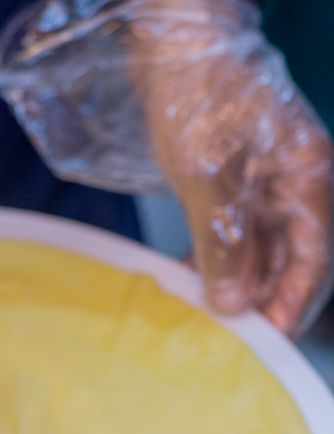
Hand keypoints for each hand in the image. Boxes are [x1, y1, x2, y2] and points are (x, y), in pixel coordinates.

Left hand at [129, 0, 332, 335]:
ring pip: (255, 250)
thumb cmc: (200, 93)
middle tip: (232, 340)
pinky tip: (190, 283)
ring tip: (207, 319)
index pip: (313, 256)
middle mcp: (291, 185)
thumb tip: (233, 303)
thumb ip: (223, 244)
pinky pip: (229, 234)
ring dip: (233, 284)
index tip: (270, 340)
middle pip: (286, 258)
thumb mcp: (209, 178)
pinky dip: (212, 260)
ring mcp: (261, 184)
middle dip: (261, 299)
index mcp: (306, 178)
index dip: (294, 301)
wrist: (172, 41)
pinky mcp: (230, 183)